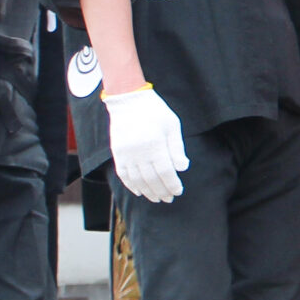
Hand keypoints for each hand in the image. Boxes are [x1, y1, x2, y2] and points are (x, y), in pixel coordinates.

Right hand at [104, 86, 187, 203]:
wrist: (128, 100)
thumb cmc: (155, 111)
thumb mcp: (172, 126)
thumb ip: (177, 148)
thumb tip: (183, 168)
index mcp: (154, 145)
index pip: (165, 172)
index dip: (172, 184)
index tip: (178, 191)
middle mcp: (138, 152)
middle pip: (151, 179)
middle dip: (161, 191)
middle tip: (169, 199)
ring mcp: (125, 153)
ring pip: (136, 179)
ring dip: (147, 191)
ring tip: (156, 198)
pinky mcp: (117, 152)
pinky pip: (123, 174)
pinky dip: (130, 185)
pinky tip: (138, 191)